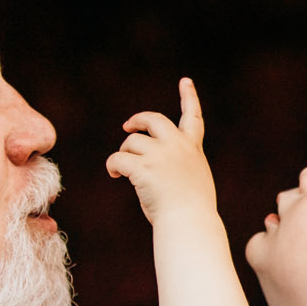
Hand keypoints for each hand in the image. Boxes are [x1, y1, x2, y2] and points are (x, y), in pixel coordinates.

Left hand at [104, 78, 213, 224]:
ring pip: (131, 142)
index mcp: (193, 149)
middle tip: (127, 127)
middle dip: (138, 120)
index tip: (186, 82)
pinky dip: (113, 166)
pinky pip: (118, 159)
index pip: (193, 118)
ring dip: (124, 153)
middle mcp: (177, 146)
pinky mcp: (143, 167)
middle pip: (153, 119)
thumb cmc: (192, 211)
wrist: (190, 223)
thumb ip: (180, 165)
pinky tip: (116, 175)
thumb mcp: (193, 180)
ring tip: (123, 171)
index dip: (189, 97)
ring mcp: (160, 155)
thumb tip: (156, 167)